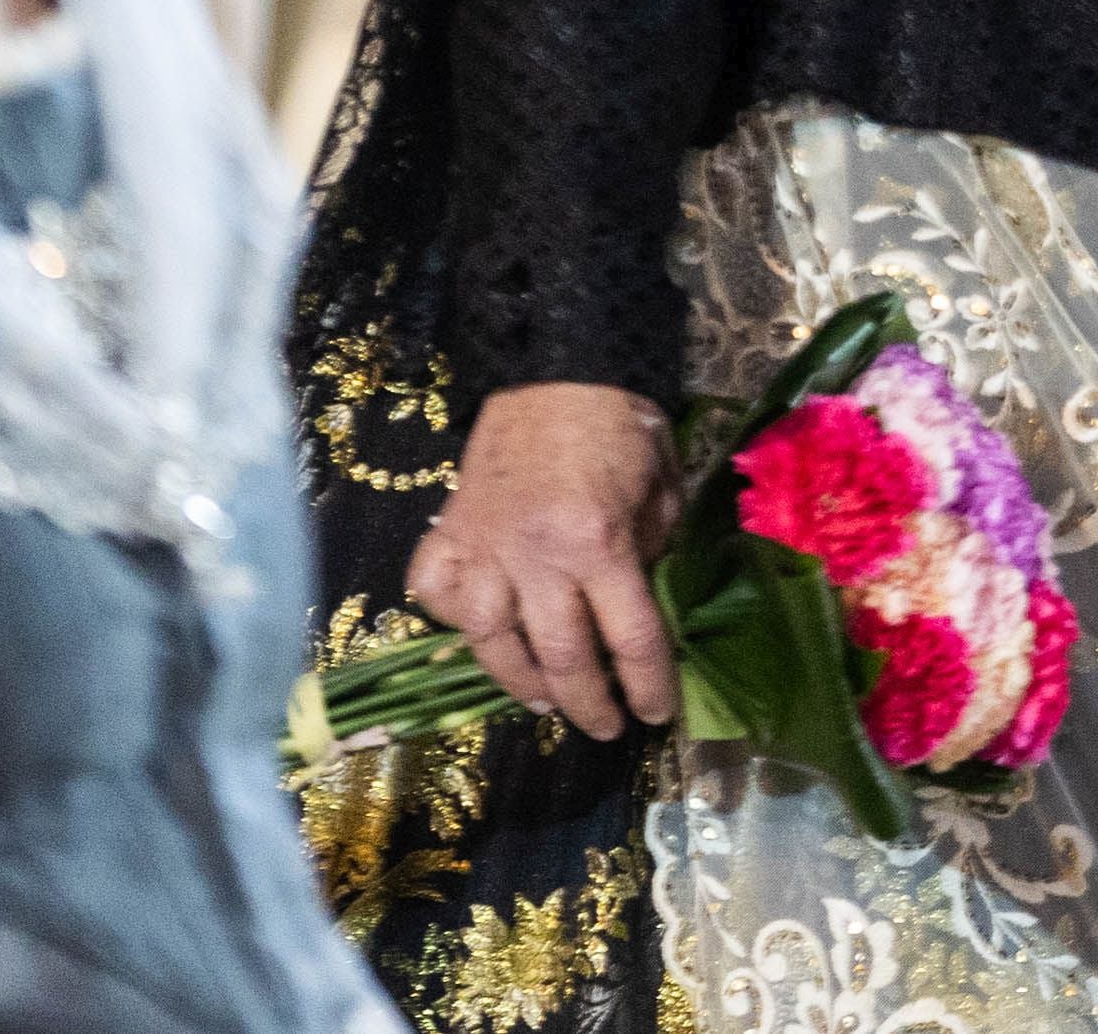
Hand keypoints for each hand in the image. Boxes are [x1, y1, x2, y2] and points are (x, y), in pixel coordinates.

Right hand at [409, 381, 680, 739]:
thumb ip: (653, 548)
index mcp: (598, 543)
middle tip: (603, 727)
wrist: (557, 369)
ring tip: (545, 701)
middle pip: (560, 656)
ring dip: (520, 681)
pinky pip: (436, 592)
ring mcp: (484, 546)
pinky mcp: (449, 530)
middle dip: (587, 704)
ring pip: (491, 641)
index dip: (646, 686)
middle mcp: (536, 556)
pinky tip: (480, 632)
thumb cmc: (620, 425)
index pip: (630, 638)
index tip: (654, 715)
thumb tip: (644, 599)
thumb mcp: (661, 486)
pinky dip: (453, 619)